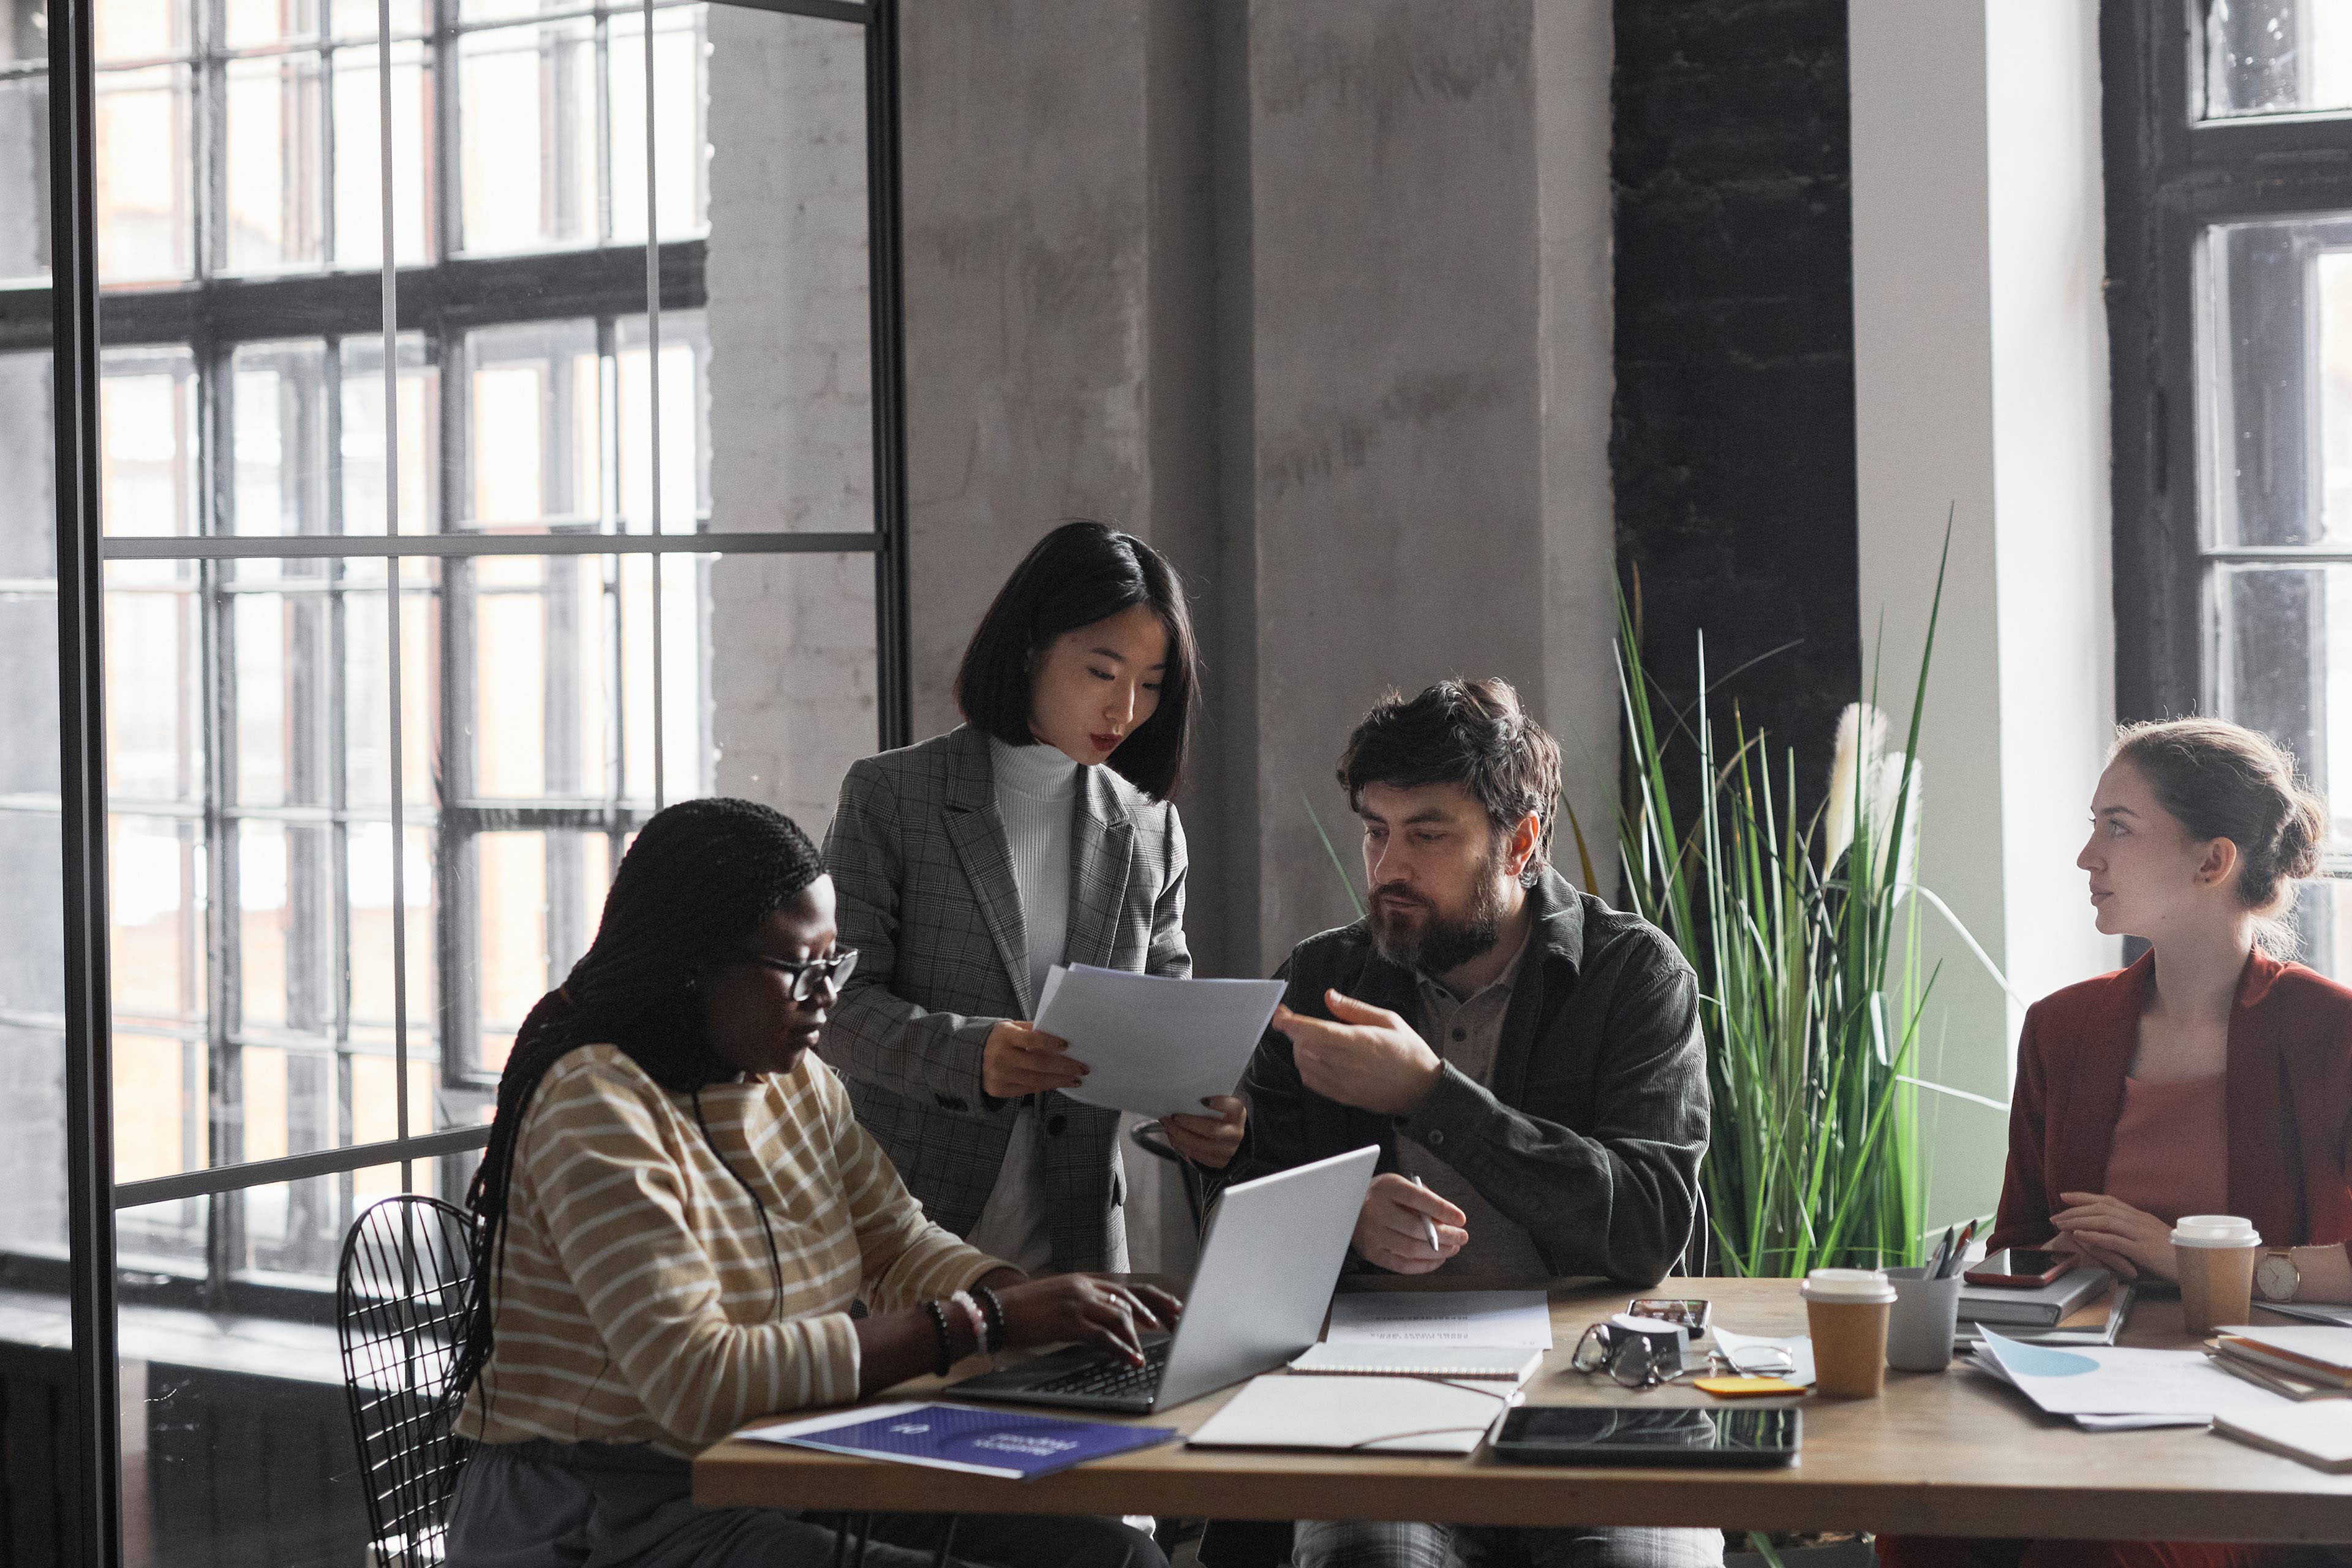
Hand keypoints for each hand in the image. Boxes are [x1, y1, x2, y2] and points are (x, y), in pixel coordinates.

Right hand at [982, 1021, 1087, 1098]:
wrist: (972, 1057)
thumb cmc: (999, 1040)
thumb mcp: (1011, 1027)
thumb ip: (1032, 1029)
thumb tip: (1060, 1032)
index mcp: (1004, 1035)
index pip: (1031, 1039)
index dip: (1050, 1043)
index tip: (1067, 1046)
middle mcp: (1000, 1056)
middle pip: (1038, 1064)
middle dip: (1064, 1067)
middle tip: (1082, 1068)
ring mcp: (999, 1075)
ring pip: (1035, 1081)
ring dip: (1059, 1081)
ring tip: (1075, 1080)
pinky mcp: (999, 1089)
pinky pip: (1027, 1090)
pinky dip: (1045, 1087)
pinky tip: (1057, 1083)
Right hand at [993, 1275, 1184, 1365]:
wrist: (996, 1311)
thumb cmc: (1026, 1310)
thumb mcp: (1060, 1299)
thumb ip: (1085, 1304)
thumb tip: (1110, 1321)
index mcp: (1083, 1280)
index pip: (1127, 1288)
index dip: (1152, 1299)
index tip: (1172, 1309)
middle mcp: (1084, 1286)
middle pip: (1131, 1297)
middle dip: (1157, 1312)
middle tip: (1176, 1325)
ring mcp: (1077, 1302)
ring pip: (1120, 1316)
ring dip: (1136, 1337)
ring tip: (1144, 1352)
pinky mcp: (1069, 1321)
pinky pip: (1103, 1336)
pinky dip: (1121, 1349)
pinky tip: (1131, 1359)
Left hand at [1161, 1095, 1245, 1168]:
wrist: (1227, 1136)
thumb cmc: (1218, 1116)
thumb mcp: (1218, 1106)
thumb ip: (1205, 1102)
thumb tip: (1180, 1099)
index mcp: (1238, 1114)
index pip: (1234, 1107)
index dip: (1220, 1103)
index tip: (1203, 1100)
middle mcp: (1236, 1133)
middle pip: (1212, 1130)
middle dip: (1188, 1123)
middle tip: (1173, 1116)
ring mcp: (1229, 1150)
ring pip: (1201, 1145)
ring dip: (1180, 1135)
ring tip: (1168, 1127)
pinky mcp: (1219, 1162)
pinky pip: (1197, 1156)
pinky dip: (1182, 1146)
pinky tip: (1174, 1138)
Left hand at [1272, 991, 1442, 1115]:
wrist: (1422, 1090)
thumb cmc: (1409, 1052)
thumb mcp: (1388, 1019)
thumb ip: (1354, 1008)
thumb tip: (1329, 996)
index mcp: (1357, 1040)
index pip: (1310, 1030)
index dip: (1289, 1022)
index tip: (1280, 1013)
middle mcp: (1345, 1063)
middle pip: (1302, 1046)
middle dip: (1296, 1032)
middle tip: (1304, 1023)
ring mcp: (1342, 1082)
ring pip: (1304, 1064)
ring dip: (1301, 1049)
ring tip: (1315, 1041)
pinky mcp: (1342, 1096)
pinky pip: (1312, 1082)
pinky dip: (1307, 1068)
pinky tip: (1319, 1060)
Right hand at [1352, 1173, 1466, 1274]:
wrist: (1345, 1206)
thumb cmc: (1382, 1196)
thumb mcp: (1399, 1186)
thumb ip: (1423, 1199)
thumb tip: (1449, 1220)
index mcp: (1386, 1188)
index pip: (1418, 1198)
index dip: (1442, 1209)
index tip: (1461, 1218)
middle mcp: (1375, 1210)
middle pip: (1416, 1228)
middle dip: (1446, 1235)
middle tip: (1462, 1237)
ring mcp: (1371, 1234)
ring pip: (1411, 1249)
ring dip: (1439, 1252)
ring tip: (1453, 1248)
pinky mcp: (1371, 1252)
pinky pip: (1402, 1265)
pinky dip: (1424, 1265)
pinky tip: (1437, 1259)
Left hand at [2051, 1191, 2178, 1282]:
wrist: (2201, 1266)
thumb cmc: (2177, 1256)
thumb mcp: (2154, 1239)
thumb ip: (2135, 1233)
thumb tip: (2112, 1232)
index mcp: (2142, 1217)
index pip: (2109, 1201)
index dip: (2085, 1197)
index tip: (2065, 1196)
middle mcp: (2140, 1221)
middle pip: (2102, 1208)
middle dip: (2075, 1210)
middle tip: (2055, 1215)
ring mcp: (2142, 1235)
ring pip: (2105, 1221)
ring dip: (2079, 1221)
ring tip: (2061, 1224)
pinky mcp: (2144, 1250)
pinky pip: (2115, 1240)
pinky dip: (2095, 1236)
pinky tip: (2080, 1235)